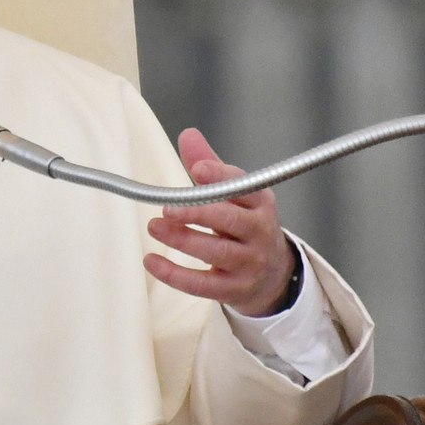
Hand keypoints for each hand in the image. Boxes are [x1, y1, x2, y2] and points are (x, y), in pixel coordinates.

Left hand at [143, 128, 296, 316]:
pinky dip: (174, 274)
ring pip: (215, 251)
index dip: (220, 176)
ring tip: (154, 227)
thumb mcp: (236, 195)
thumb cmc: (245, 225)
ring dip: (182, 240)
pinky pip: (203, 284)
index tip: (197, 168)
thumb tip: (188, 135)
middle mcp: (259, 231)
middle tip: (167, 208)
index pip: (242, 186)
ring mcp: (249, 262)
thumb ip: (210, 167)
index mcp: (260, 202)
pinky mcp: (234, 289)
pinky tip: (151, 261)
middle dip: (197, 212)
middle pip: (229, 220)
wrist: (273, 274)